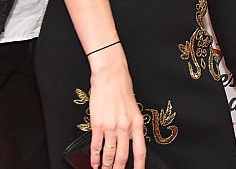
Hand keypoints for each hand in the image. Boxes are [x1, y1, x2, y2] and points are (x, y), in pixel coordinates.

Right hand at [87, 47, 146, 168]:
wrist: (110, 76)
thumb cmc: (122, 88)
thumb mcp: (133, 108)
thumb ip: (131, 124)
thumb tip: (129, 140)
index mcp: (137, 123)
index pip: (140, 150)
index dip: (140, 165)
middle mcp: (125, 127)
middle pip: (123, 156)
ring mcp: (111, 127)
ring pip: (109, 153)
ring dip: (106, 165)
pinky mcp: (97, 125)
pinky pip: (96, 146)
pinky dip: (94, 157)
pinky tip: (94, 163)